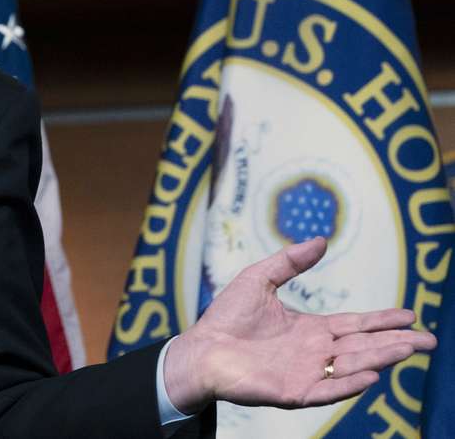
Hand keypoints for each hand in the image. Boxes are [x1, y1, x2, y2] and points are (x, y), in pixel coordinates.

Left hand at [163, 236, 436, 413]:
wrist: (200, 348)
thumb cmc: (226, 316)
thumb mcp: (259, 279)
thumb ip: (290, 261)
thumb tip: (321, 239)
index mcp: (311, 329)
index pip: (355, 325)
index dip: (382, 320)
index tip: (410, 314)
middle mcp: (315, 352)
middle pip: (364, 347)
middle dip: (396, 343)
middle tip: (430, 341)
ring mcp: (306, 373)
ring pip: (352, 366)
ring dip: (381, 358)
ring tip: (407, 348)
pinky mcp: (293, 391)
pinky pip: (326, 389)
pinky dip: (348, 384)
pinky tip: (369, 374)